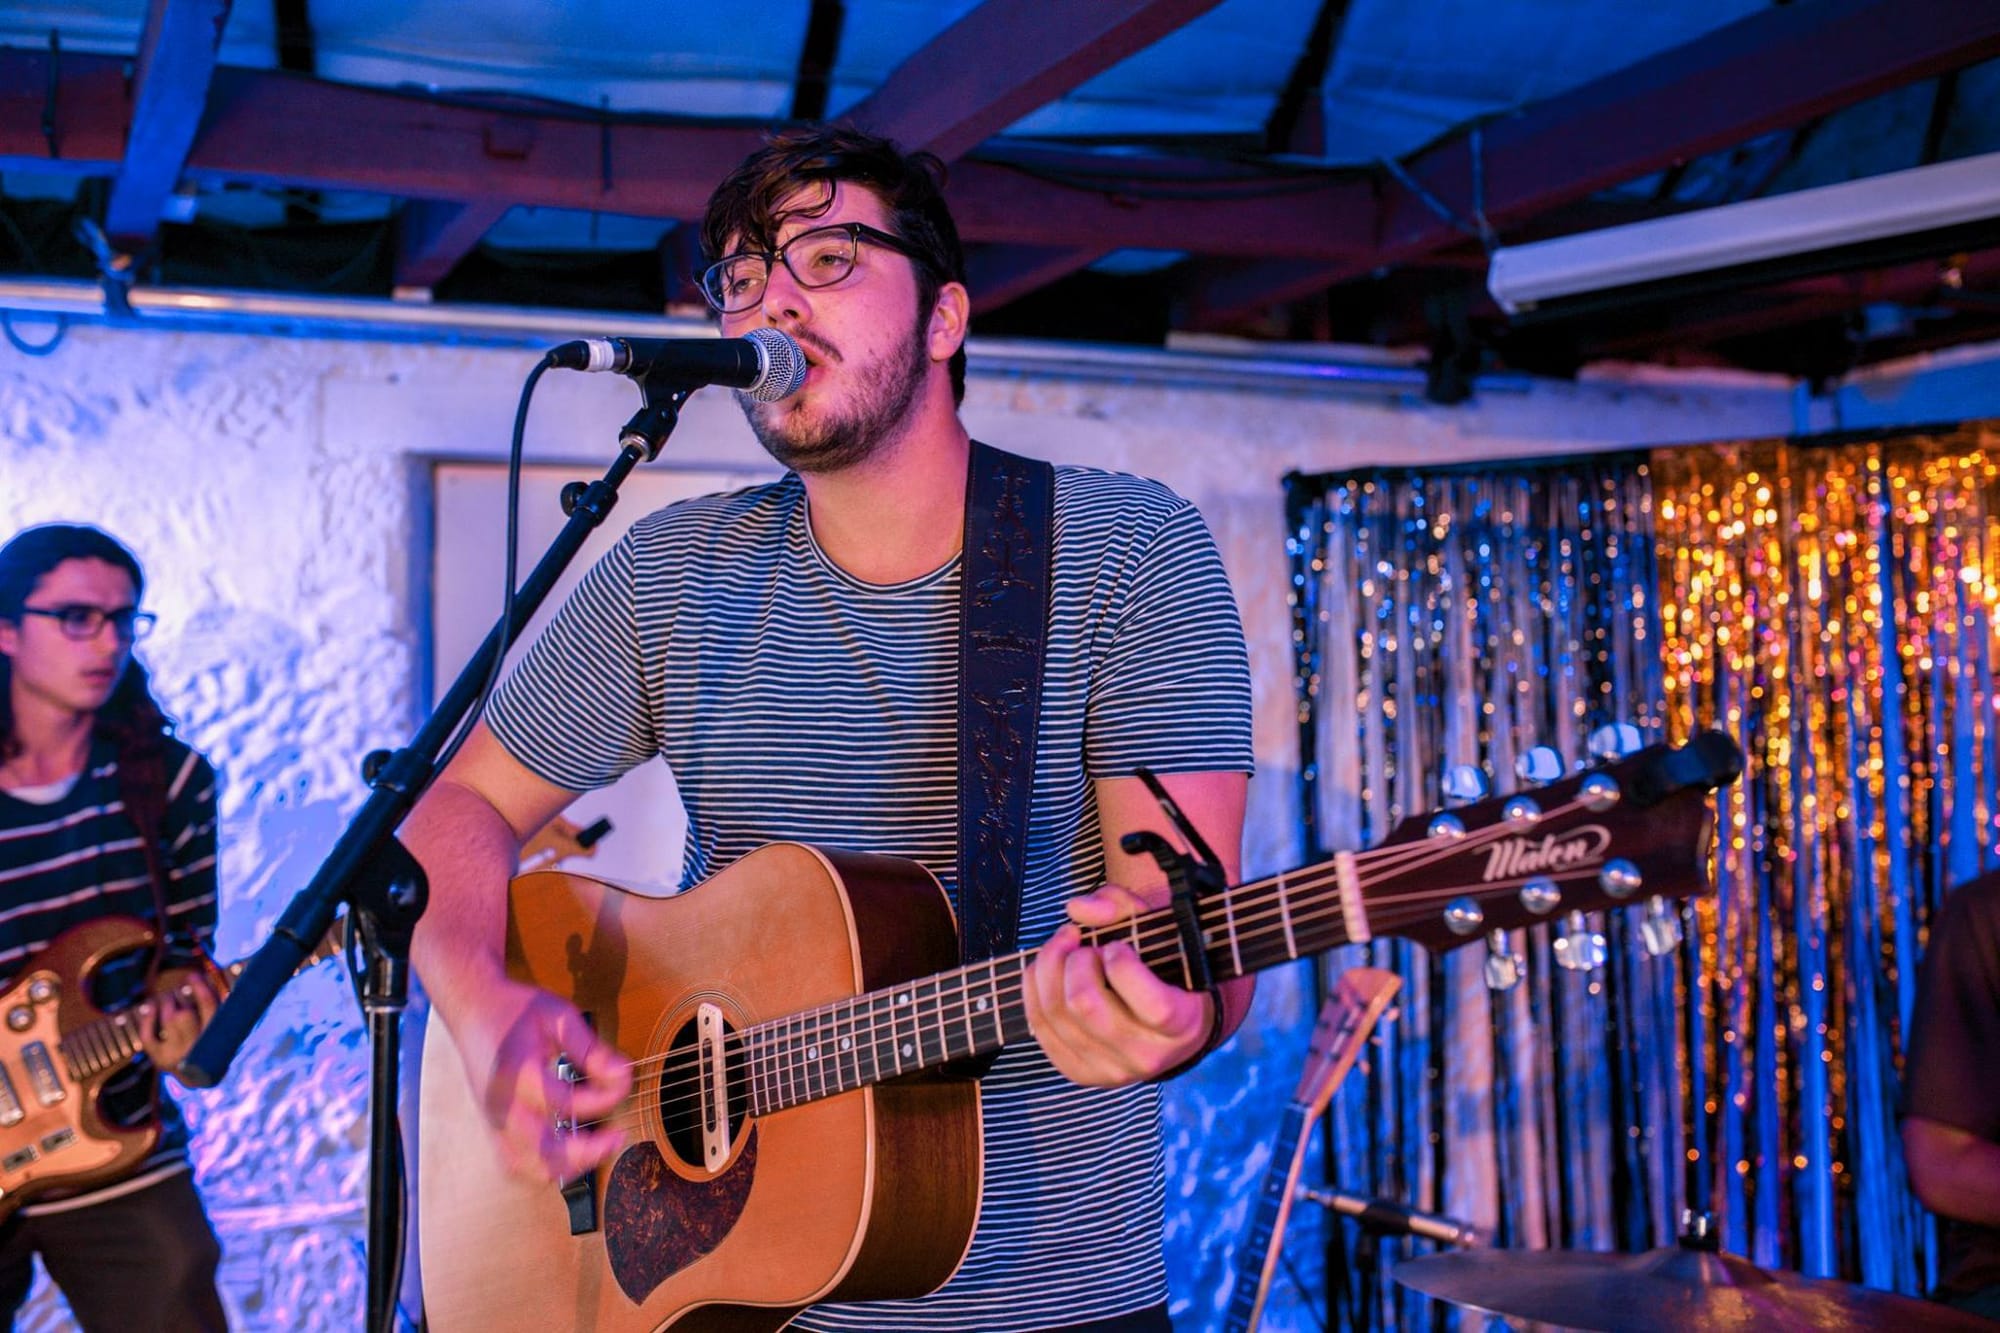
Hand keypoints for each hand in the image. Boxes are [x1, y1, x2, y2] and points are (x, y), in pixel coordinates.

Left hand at [140, 968, 220, 1079]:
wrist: (201, 1077)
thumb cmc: (216, 1046)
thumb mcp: (225, 1029)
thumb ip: (221, 1008)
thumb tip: (208, 978)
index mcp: (218, 1041)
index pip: (209, 1009)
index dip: (200, 989)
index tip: (193, 976)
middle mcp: (196, 1051)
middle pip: (183, 1015)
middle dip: (181, 999)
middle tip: (180, 990)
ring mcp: (175, 1056)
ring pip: (168, 1020)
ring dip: (168, 1004)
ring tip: (170, 999)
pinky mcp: (159, 1059)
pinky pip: (148, 1034)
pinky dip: (148, 1017)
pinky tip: (152, 1005)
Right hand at [447, 978, 632, 1183]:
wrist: (473, 1009)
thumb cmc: (516, 1010)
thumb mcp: (558, 1016)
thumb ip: (590, 1048)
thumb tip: (622, 1073)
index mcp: (517, 1074)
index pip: (565, 1104)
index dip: (603, 1099)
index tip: (624, 1082)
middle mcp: (501, 1106)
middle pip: (543, 1153)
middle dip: (587, 1152)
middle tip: (617, 1135)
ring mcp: (493, 1122)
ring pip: (528, 1169)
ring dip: (567, 1167)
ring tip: (598, 1147)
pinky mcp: (492, 1129)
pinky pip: (515, 1166)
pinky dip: (544, 1169)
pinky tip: (570, 1154)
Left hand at [1024, 882, 1215, 1086]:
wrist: (1165, 1025)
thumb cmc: (1161, 968)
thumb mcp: (1155, 928)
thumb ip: (1121, 905)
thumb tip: (1077, 909)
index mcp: (1181, 1024)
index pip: (1152, 1005)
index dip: (1124, 966)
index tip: (1117, 947)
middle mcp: (1147, 1056)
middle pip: (1086, 1005)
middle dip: (1075, 960)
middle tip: (1081, 944)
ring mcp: (1111, 1070)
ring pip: (1057, 1014)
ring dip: (1049, 967)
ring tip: (1064, 950)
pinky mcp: (1081, 1072)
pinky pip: (1040, 1028)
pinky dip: (1034, 989)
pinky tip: (1047, 971)